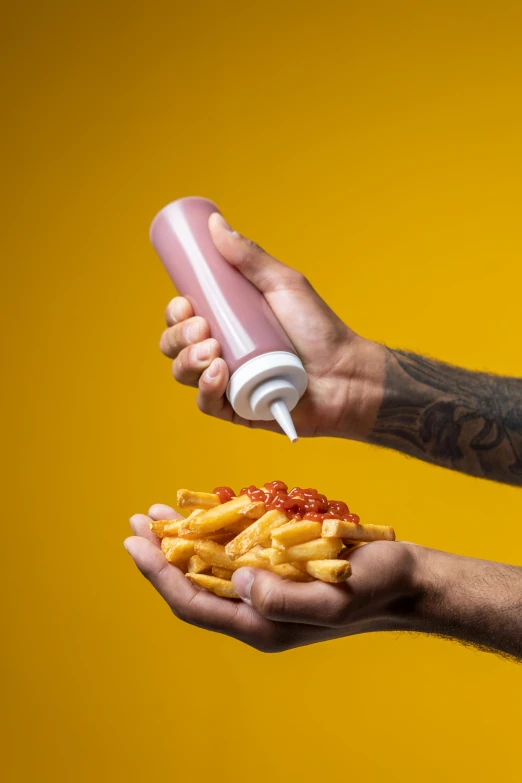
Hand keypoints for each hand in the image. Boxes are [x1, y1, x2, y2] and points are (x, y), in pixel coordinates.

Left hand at [124, 506, 419, 651]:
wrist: (406, 579)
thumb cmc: (376, 589)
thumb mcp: (334, 600)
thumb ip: (284, 599)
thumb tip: (237, 581)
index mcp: (261, 626)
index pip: (193, 602)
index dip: (159, 574)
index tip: (135, 544)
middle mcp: (256, 610)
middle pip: (193, 585)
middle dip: (160, 555)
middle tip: (136, 523)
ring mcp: (265, 589)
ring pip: (209, 567)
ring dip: (182, 540)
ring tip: (158, 514)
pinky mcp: (277, 568)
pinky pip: (234, 552)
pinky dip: (213, 531)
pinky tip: (203, 511)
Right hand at [159, 213, 384, 437]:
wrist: (347, 373)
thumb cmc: (319, 330)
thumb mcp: (283, 285)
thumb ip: (251, 257)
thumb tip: (216, 224)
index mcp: (226, 324)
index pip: (183, 320)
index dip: (174, 314)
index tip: (185, 303)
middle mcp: (221, 353)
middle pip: (176, 347)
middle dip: (178, 336)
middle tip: (202, 328)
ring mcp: (227, 384)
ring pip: (184, 375)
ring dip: (188, 361)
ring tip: (214, 351)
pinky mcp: (238, 410)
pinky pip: (207, 404)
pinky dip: (206, 389)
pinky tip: (219, 375)